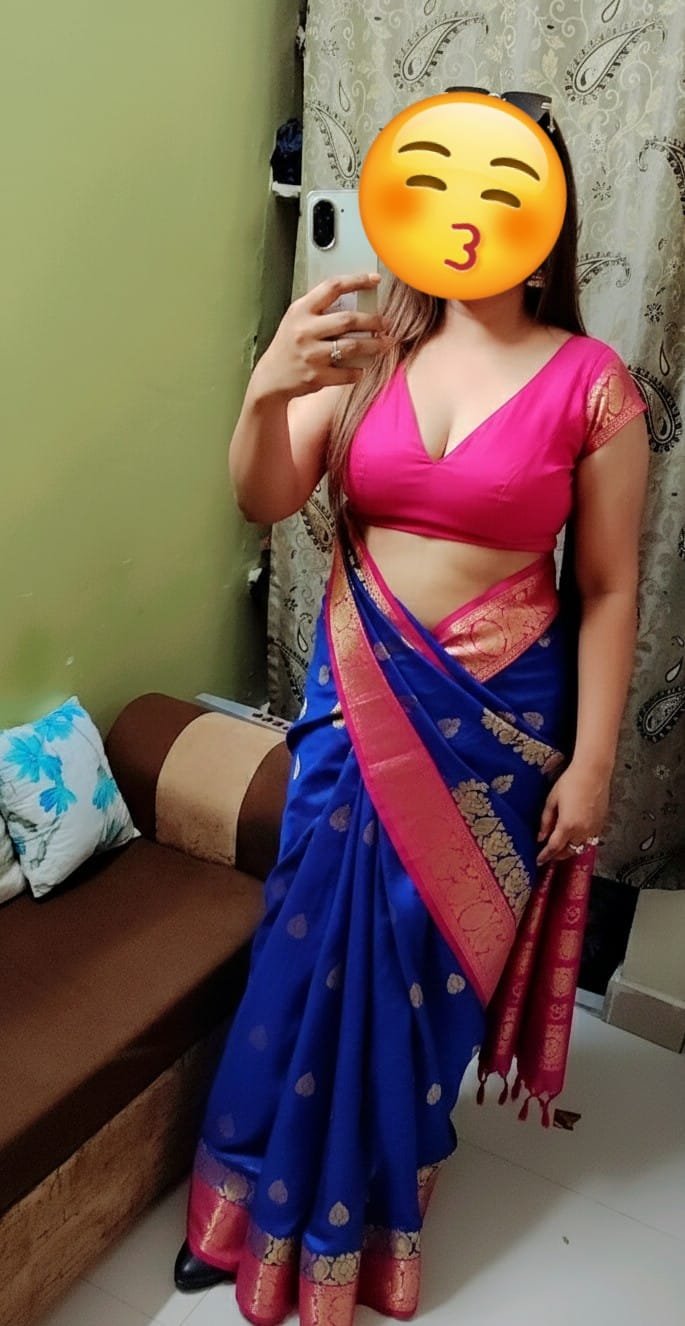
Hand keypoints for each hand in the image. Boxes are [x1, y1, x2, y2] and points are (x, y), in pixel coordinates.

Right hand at [255, 273, 388, 397]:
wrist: (271, 378)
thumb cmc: (289, 345)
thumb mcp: (297, 319)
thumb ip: (320, 309)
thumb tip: (357, 301)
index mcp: (301, 310)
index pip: (332, 287)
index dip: (357, 281)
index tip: (375, 280)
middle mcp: (305, 331)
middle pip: (348, 320)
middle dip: (373, 321)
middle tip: (385, 323)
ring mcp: (311, 355)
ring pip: (352, 346)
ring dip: (374, 345)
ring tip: (384, 344)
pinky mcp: (316, 377)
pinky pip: (347, 373)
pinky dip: (359, 371)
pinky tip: (362, 368)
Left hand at [536, 761, 609, 866]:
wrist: (593, 772)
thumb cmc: (570, 782)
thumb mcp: (552, 800)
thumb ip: (546, 821)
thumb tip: (540, 836)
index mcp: (568, 825)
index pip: (554, 848)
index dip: (545, 856)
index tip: (539, 860)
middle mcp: (582, 830)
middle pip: (569, 851)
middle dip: (557, 855)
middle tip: (548, 853)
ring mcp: (594, 828)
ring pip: (580, 847)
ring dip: (570, 849)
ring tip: (561, 846)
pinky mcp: (601, 823)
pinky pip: (590, 839)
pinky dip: (581, 841)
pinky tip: (575, 835)